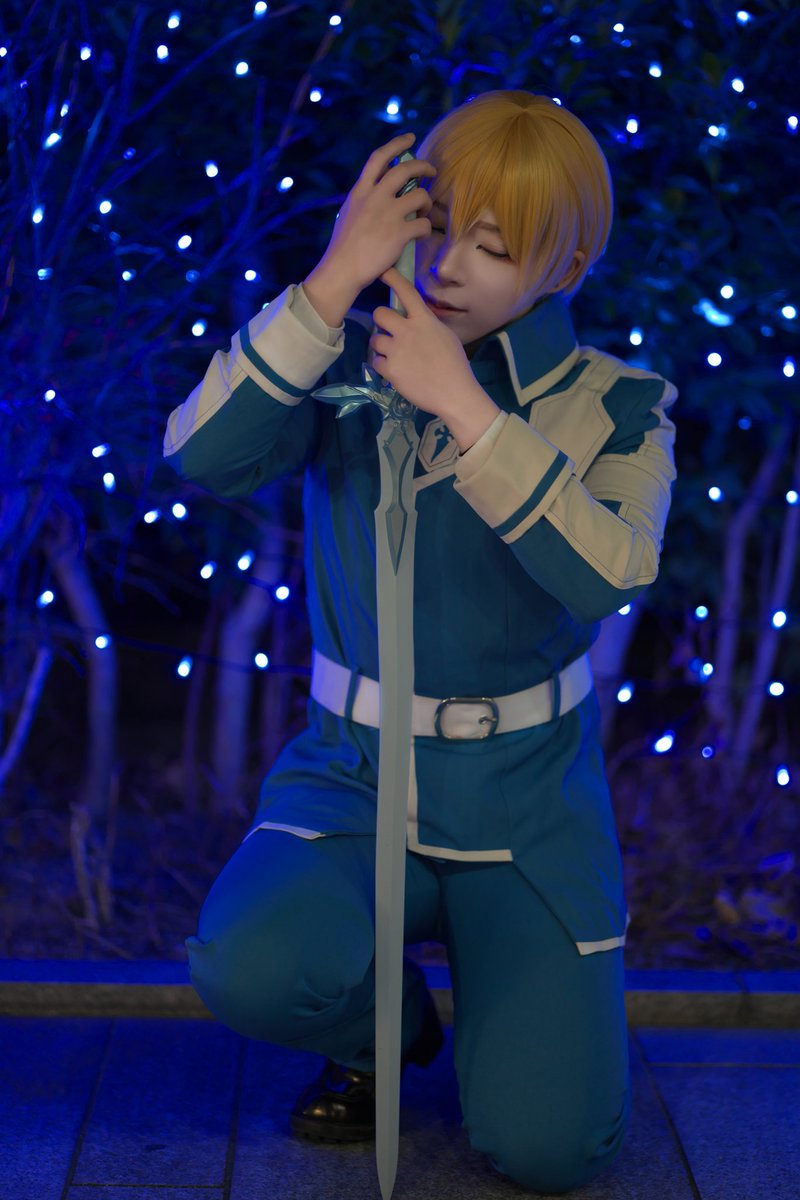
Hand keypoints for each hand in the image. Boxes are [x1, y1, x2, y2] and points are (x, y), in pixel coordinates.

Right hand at [316, 133, 436, 296]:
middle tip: (431, 172)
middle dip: (423, 167)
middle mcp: (375, 198)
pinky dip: (427, 228)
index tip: (410, 139)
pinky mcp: (399, 233)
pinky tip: (422, 233)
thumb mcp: (348, 213)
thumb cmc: (343, 247)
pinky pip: (424, 224)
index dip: (397, 144)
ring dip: (427, 202)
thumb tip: (377, 193)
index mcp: (360, 191)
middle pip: (405, 170)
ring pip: (420, 196)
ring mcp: (388, 214)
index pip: (379, 158)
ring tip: (425, 211)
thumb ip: (363, 200)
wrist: (342, 270)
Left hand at [369, 268, 476, 420]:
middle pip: (379, 314)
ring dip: (381, 346)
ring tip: (394, 355)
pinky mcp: (390, 369)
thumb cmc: (455, 365)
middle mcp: (407, 331)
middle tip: (388, 331)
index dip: (392, 278)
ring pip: (375, 339)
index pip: (406, 292)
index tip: (382, 272)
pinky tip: (395, 371)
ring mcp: (396, 350)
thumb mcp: (446, 336)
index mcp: (424, 320)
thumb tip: (416, 319)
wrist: (454, 393)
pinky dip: (383, 366)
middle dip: (381, 321)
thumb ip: (427, 325)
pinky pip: (376, 361)